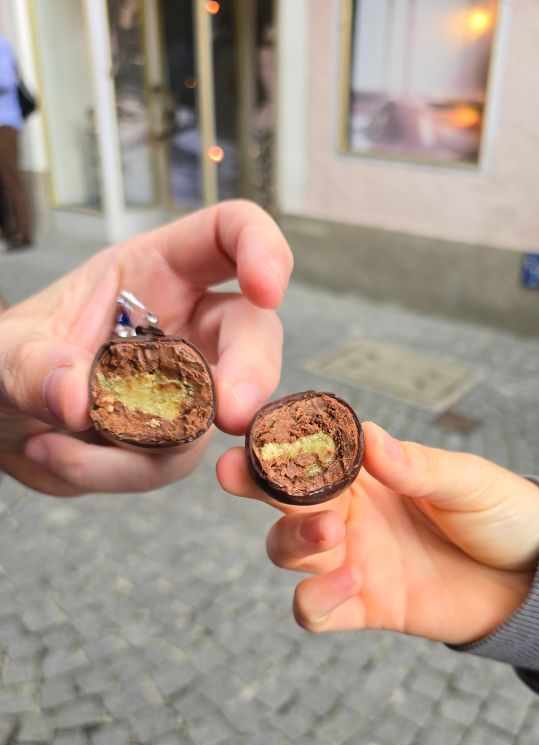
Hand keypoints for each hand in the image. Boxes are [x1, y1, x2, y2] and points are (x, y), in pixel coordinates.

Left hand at [0, 202, 291, 494]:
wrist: (2, 420)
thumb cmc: (13, 361)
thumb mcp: (4, 352)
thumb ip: (31, 366)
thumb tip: (75, 398)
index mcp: (155, 270)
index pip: (229, 236)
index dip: (262, 250)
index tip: (268, 289)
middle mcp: (185, 324)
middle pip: (254, 332)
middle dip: (252, 372)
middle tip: (233, 415)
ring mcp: (188, 385)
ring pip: (218, 413)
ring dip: (144, 443)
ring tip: (52, 442)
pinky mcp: (176, 439)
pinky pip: (170, 462)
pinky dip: (110, 471)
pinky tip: (54, 454)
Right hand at [217, 422, 538, 645]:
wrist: (536, 580)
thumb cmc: (504, 516)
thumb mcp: (469, 482)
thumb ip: (419, 466)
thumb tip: (368, 437)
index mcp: (370, 474)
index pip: (310, 450)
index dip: (277, 440)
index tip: (253, 428)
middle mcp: (350, 514)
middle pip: (281, 497)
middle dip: (254, 483)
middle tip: (238, 472)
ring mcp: (353, 560)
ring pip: (286, 549)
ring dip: (293, 538)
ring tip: (333, 533)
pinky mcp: (365, 606)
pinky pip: (314, 610)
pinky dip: (316, 598)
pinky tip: (351, 581)